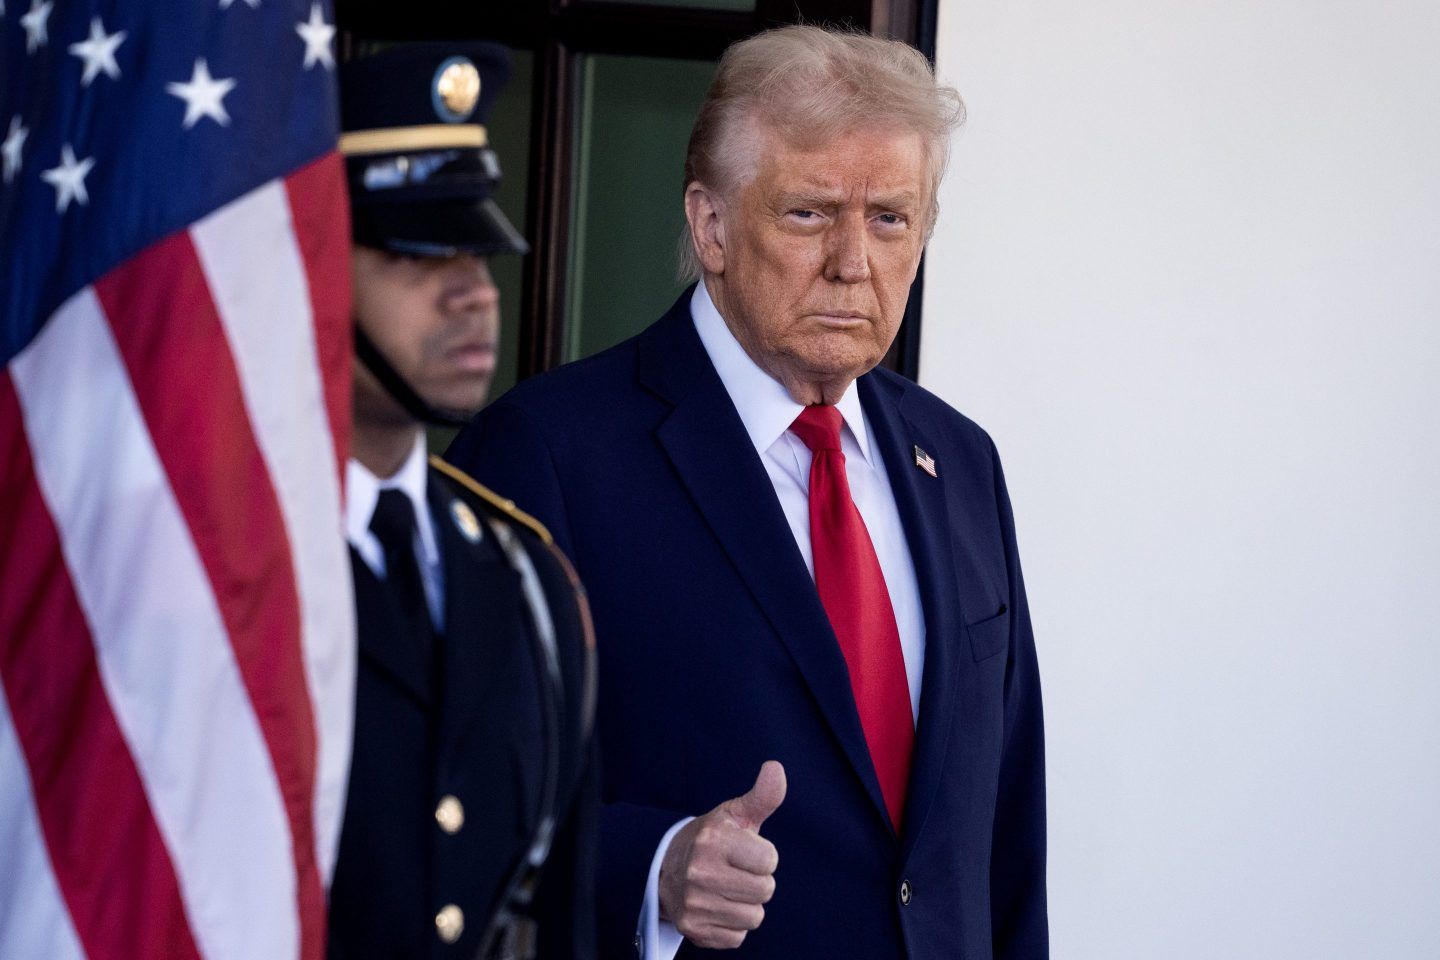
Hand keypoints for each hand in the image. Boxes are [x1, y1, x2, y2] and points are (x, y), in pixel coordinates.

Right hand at [658, 761, 785, 948]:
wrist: (667, 867)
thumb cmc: (714, 839)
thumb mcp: (735, 814)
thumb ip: (762, 796)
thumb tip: (776, 767)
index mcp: (713, 839)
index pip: (770, 862)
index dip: (763, 857)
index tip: (745, 851)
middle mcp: (699, 871)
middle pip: (765, 891)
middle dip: (757, 881)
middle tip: (735, 871)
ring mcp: (693, 903)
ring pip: (753, 917)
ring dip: (746, 905)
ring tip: (726, 888)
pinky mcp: (692, 929)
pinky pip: (737, 937)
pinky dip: (731, 925)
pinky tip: (716, 906)